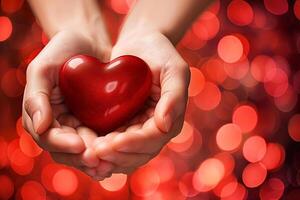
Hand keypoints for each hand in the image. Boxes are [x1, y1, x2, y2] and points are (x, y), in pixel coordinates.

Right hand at [22, 30, 112, 177]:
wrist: (87, 41)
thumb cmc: (62, 51)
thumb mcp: (42, 68)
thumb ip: (36, 97)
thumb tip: (40, 127)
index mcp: (42, 116)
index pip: (48, 138)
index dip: (62, 145)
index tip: (80, 146)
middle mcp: (60, 125)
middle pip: (67, 151)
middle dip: (82, 158)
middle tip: (100, 163)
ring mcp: (79, 125)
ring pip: (85, 151)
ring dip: (97, 160)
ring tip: (112, 164)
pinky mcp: (97, 122)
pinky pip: (102, 140)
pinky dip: (110, 149)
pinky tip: (122, 154)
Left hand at [92, 31, 189, 174]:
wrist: (140, 44)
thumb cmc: (159, 53)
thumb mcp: (174, 69)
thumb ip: (174, 97)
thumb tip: (165, 126)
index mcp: (172, 119)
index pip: (154, 139)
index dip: (134, 144)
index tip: (112, 143)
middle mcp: (156, 129)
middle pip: (139, 153)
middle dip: (118, 155)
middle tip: (94, 153)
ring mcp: (139, 128)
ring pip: (126, 154)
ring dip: (108, 157)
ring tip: (88, 153)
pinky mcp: (124, 125)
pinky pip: (114, 144)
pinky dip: (103, 149)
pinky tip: (87, 147)